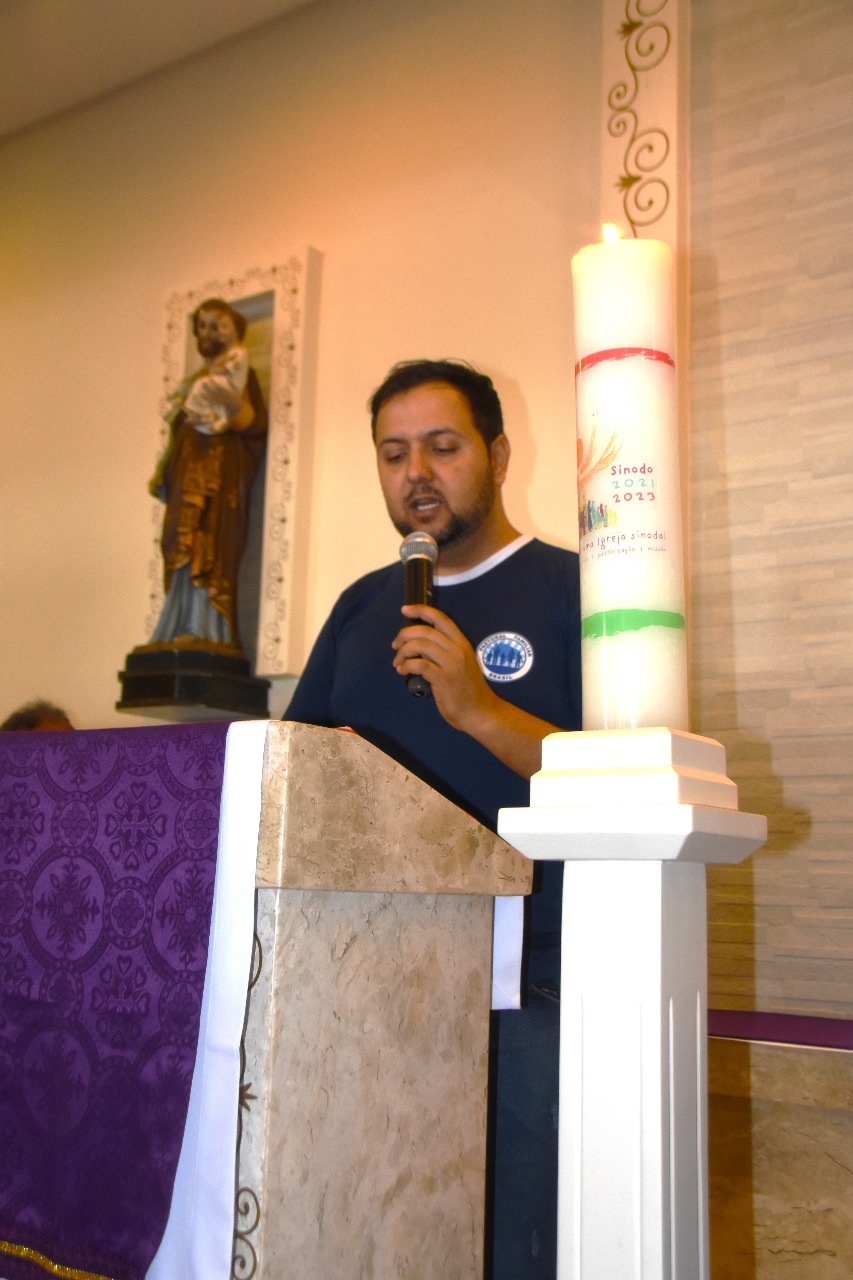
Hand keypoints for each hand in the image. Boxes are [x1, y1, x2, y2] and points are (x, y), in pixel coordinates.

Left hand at [392, 604, 498, 734]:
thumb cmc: (467, 690)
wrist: (479, 712)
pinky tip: (403, 671)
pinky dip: (406, 666)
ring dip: (403, 652)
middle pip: (425, 631)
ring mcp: (451, 664)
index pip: (440, 618)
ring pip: (420, 645)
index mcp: (461, 643)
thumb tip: (416, 646)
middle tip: (395, 645)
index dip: (420, 610)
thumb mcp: (458, 664)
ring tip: (398, 663)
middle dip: (404, 635)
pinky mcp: (444, 678)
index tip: (404, 609)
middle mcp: (457, 649)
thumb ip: (440, 652)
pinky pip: (419, 665)